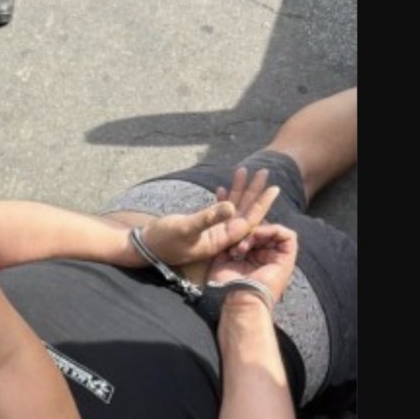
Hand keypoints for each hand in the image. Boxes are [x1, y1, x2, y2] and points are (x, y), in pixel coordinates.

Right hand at [140, 172, 281, 267]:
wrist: (145, 248)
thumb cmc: (163, 239)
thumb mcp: (186, 228)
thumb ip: (208, 218)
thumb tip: (231, 206)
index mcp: (221, 240)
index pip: (248, 221)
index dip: (261, 204)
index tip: (274, 188)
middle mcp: (220, 237)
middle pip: (243, 212)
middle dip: (254, 192)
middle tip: (265, 171)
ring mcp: (211, 233)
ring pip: (231, 209)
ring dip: (239, 191)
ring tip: (246, 170)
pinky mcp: (201, 228)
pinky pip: (217, 211)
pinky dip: (221, 198)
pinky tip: (223, 186)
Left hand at [206, 223, 298, 304]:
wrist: (239, 300)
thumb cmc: (228, 287)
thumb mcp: (221, 261)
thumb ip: (227, 246)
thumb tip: (230, 233)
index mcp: (252, 260)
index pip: (252, 235)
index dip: (241, 233)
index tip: (228, 241)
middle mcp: (266, 259)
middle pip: (262, 232)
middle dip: (247, 232)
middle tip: (236, 243)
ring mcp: (277, 259)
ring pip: (273, 232)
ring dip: (257, 232)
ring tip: (244, 244)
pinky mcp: (287, 260)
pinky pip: (288, 236)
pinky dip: (272, 230)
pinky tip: (257, 237)